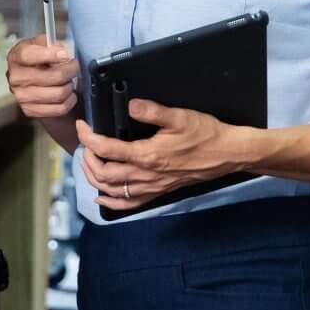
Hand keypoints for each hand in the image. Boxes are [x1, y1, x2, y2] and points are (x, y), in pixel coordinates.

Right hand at [5, 36, 77, 121]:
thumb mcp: (41, 43)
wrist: (29, 78)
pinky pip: (59, 109)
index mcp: (16, 57)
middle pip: (52, 77)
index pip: (29, 56)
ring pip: (58, 94)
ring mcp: (21, 96)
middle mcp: (15, 78)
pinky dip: (69, 101)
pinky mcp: (30, 110)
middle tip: (74, 67)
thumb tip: (62, 52)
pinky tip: (69, 94)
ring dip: (70, 87)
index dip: (49, 55)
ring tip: (70, 81)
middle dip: (70, 71)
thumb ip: (50, 43)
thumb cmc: (38, 59)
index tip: (65, 55)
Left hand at [78, 99, 247, 211]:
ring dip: (95, 178)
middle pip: (104, 174)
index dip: (89, 138)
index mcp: (147, 155)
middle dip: (88, 159)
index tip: (82, 126)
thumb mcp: (179, 116)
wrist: (227, 154)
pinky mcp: (158, 192)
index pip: (107, 149)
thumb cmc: (204, 134)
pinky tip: (102, 197)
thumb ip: (152, 110)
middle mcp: (146, 175)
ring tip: (89, 163)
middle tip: (85, 143)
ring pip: (112, 191)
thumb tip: (130, 105)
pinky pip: (129, 204)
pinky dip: (111, 202)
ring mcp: (151, 187)